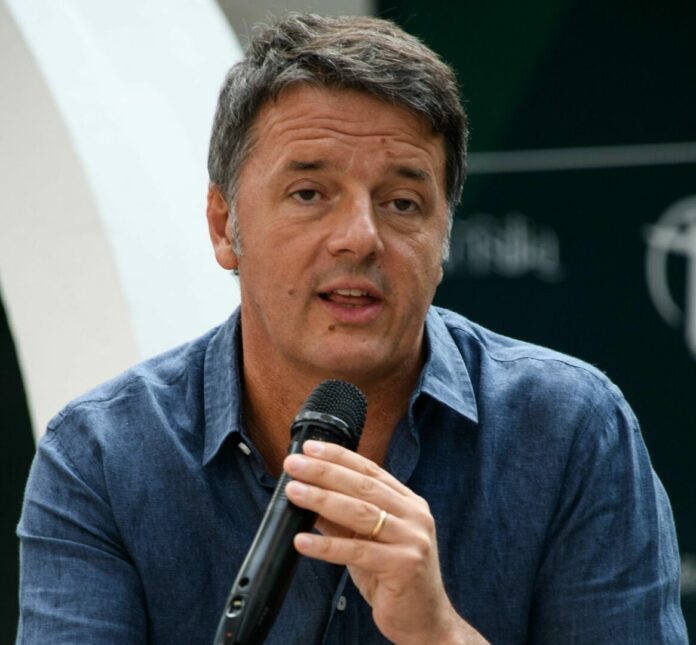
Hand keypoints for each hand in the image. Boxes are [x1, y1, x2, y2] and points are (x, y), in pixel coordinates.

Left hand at [283, 440, 487, 644]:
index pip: (370, 470)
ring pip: (360, 513)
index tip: (311, 448)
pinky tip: (302, 540)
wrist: (425, 620)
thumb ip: (342, 519)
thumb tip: (308, 495)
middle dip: (325, 472)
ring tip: (293, 492)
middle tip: (294, 464)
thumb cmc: (393, 578)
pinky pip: (357, 552)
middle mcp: (414, 515)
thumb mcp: (366, 541)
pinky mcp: (405, 565)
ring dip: (322, 500)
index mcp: (408, 503)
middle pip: (363, 486)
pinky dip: (326, 545)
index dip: (339, 457)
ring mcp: (413, 539)